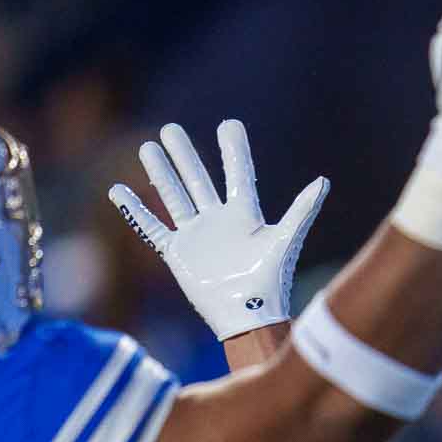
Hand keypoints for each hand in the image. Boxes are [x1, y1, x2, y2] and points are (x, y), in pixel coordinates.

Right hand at [110, 120, 328, 340]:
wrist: (248, 316)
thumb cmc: (270, 281)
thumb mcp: (285, 240)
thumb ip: (302, 210)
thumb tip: (323, 181)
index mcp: (244, 215)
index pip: (237, 174)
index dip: (234, 151)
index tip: (229, 125)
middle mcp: (218, 221)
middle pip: (198, 180)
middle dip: (184, 155)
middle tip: (171, 129)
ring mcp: (196, 237)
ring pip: (174, 197)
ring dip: (161, 173)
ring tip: (148, 148)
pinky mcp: (178, 254)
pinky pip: (151, 228)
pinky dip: (135, 211)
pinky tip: (119, 190)